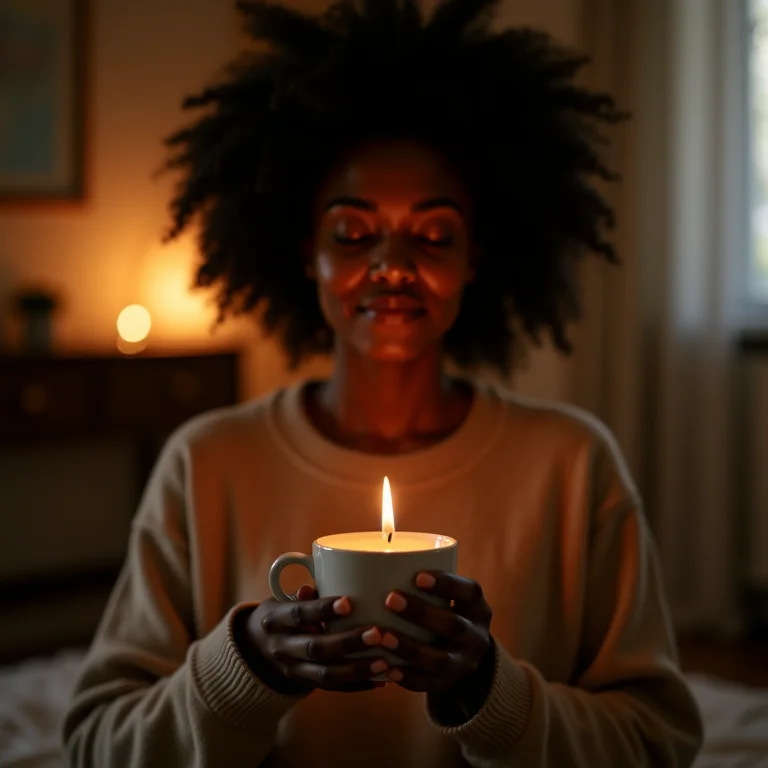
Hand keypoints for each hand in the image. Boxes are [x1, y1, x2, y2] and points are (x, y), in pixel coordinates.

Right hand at [237, 585, 388, 694]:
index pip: (298, 614)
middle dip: (347, 642)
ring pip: (325, 675)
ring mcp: (293, 670)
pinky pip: (334, 689)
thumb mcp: (284, 599)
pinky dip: (359, 686)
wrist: (257, 649)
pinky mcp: (306, 685)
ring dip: (357, 670)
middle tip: (377, 633)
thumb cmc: (283, 614)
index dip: (322, 609)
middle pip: (315, 648)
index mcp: (276, 619)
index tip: (349, 602)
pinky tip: (382, 680)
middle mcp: (282, 648)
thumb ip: (306, 595)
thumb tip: (321, 584)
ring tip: (385, 662)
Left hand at [381, 572, 493, 706]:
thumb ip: (425, 584)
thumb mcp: (448, 599)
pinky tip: (386, 667)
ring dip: (409, 647)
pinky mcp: (448, 685)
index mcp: (478, 608)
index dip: (446, 584)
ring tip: (382, 635)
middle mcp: (477, 637)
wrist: (461, 657)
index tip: (418, 576)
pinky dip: (406, 677)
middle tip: (390, 598)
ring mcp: (464, 664)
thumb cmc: (443, 613)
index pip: (469, 592)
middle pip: (453, 625)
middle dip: (421, 612)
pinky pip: (428, 684)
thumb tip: (380, 560)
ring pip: (439, 659)